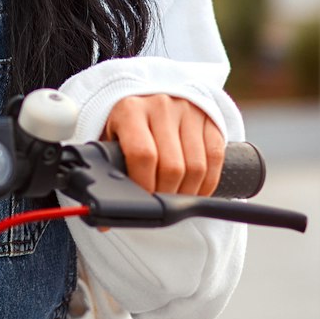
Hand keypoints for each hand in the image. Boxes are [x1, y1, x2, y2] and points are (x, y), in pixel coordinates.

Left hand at [102, 94, 222, 196]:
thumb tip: (105, 222)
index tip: (143, 200)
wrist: (150, 96)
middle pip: (172, 165)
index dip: (144, 185)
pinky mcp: (209, 119)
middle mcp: (161, 107)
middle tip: (158, 202)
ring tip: (175, 197)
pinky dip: (207, 183)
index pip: (142, 154)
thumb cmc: (127, 124)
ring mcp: (188, 111)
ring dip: (187, 192)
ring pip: (196, 166)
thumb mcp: (111, 139)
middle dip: (166, 194)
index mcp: (131, 110)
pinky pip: (214, 159)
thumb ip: (110, 171)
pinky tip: (194, 190)